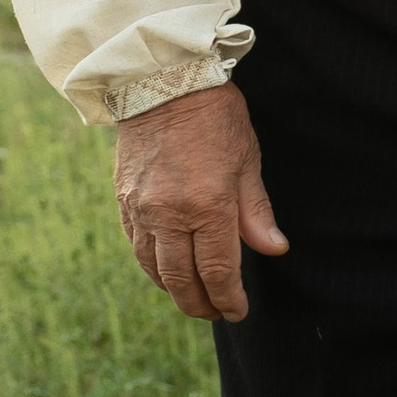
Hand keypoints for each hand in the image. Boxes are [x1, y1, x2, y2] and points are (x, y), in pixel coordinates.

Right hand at [114, 83, 288, 323]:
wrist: (162, 82)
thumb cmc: (214, 116)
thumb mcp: (247, 160)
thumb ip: (256, 212)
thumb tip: (273, 249)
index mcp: (207, 205)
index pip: (217, 271)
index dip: (228, 298)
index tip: (238, 311)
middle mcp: (169, 213)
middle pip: (181, 280)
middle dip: (200, 304)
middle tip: (216, 313)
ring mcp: (141, 208)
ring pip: (154, 269)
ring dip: (174, 291)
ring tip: (193, 298)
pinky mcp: (123, 199)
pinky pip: (136, 246)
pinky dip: (152, 266)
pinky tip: (166, 270)